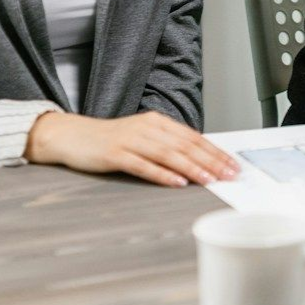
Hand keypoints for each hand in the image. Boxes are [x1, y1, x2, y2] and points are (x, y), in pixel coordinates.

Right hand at [26, 110, 240, 188]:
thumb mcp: (142, 137)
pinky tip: (176, 182)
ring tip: (210, 179)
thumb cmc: (110, 140)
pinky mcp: (115, 154)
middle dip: (211, 160)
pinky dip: (162, 174)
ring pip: (169, 154)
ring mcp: (131, 140)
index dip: (215, 151)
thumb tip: (196, 160)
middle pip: (186, 145)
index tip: (232, 164)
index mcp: (158, 122)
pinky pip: (143, 165)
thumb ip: (166, 145)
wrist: (72, 136)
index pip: (193, 137)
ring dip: (192, 168)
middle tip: (230, 174)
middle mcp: (148, 128)